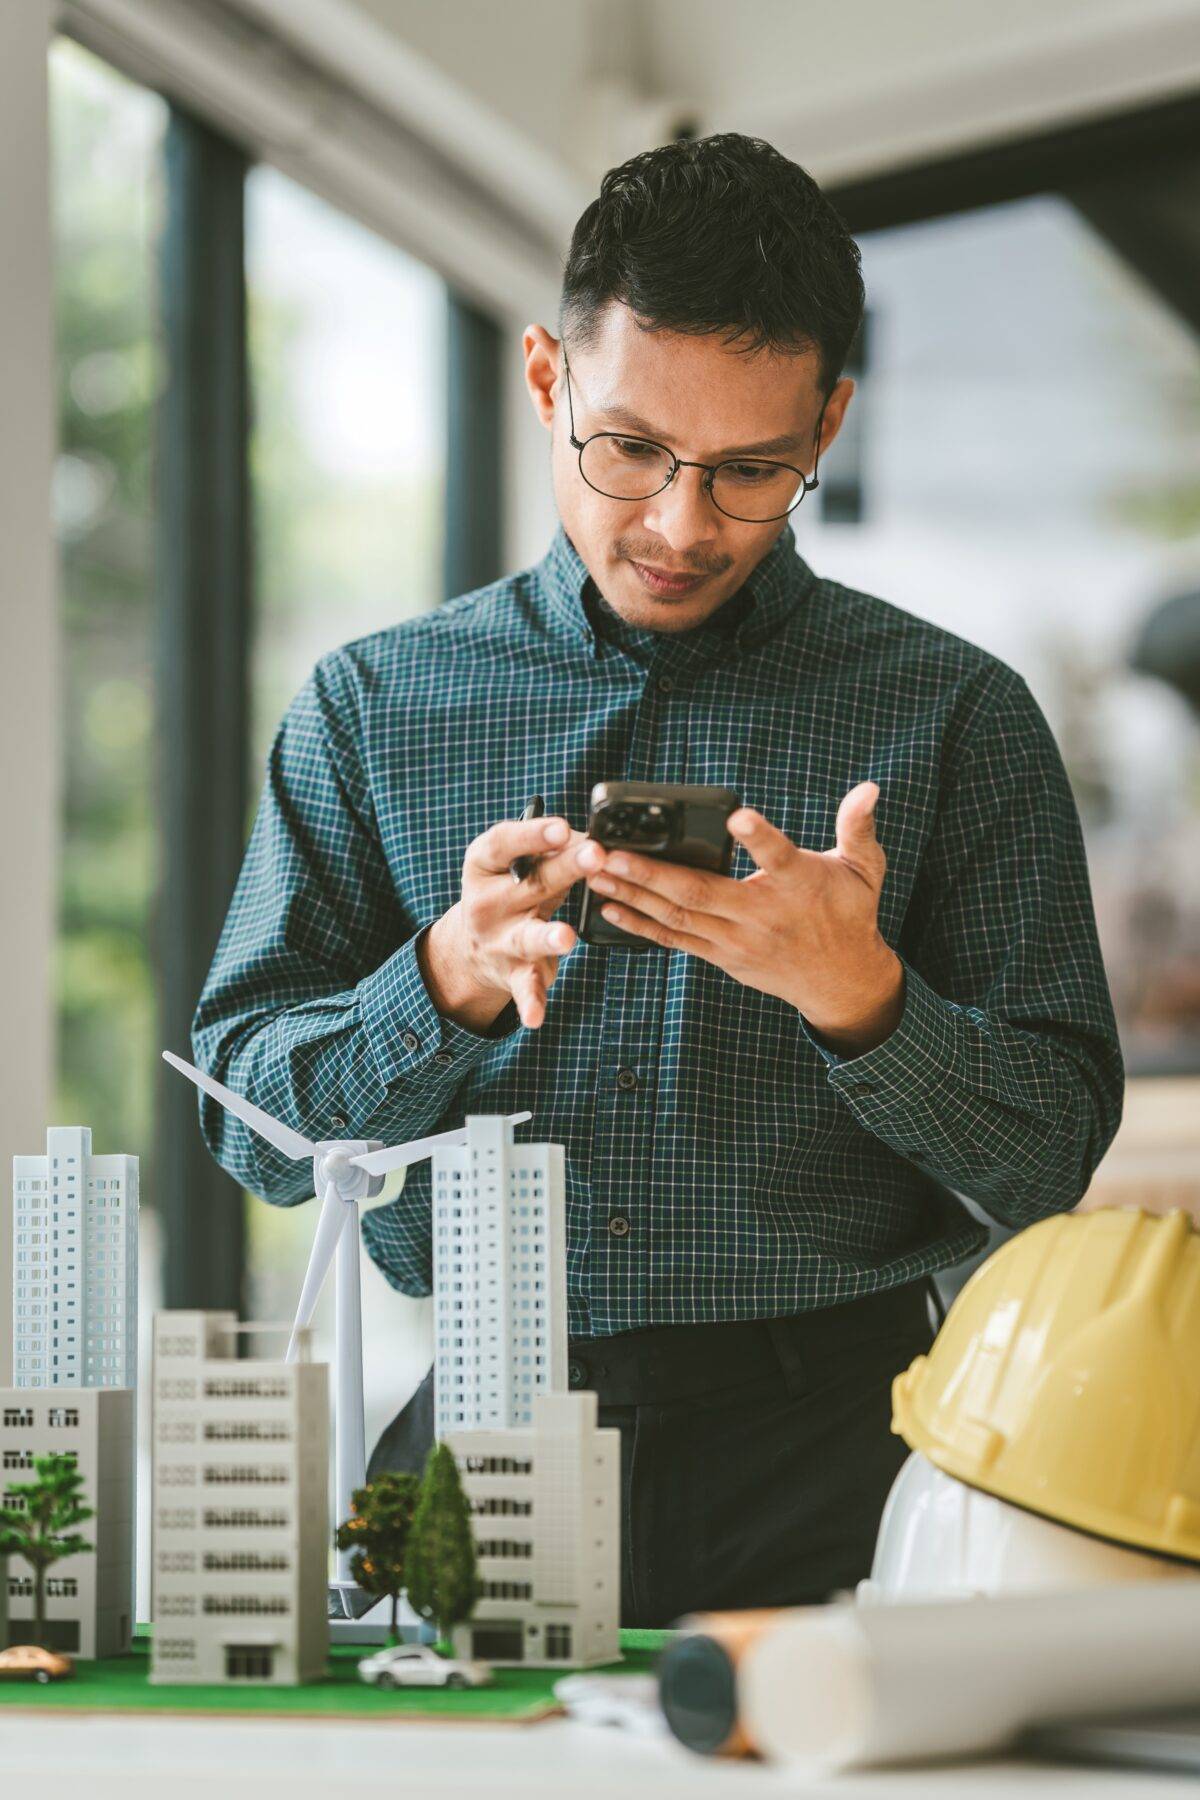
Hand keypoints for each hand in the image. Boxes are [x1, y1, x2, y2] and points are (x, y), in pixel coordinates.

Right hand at [419, 815, 603, 1031]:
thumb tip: (601, 835)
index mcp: (484, 865)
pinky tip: (534, 1018)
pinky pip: (524, 988)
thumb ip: (554, 851)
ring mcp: (499, 940)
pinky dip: (530, 1003)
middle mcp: (486, 902)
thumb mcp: (520, 864)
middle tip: (595, 854)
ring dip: (547, 937)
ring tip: (565, 936)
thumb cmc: (511, 889)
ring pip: (527, 937)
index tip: (563, 826)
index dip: (533, 835)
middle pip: (529, 883)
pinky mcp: (513, 973)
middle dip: (564, 868)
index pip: (504, 843)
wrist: (474, 946)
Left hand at [582, 781, 905, 1054]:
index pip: (779, 858)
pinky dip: (641, 926)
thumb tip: (870, 787)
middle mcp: (763, 916)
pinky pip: (676, 941)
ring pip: (678, 918)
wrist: (842, 982)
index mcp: (800, 886)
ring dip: (633, 896)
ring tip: (596, 875)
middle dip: (650, 872)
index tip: (736, 816)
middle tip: (608, 853)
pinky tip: (610, 909)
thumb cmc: (850, 914)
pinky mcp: (723, 957)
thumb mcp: (865, 869)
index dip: (759, 837)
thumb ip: (859, 827)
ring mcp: (738, 941)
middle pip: (701, 893)